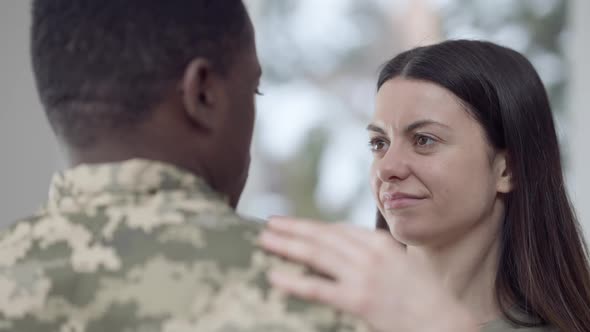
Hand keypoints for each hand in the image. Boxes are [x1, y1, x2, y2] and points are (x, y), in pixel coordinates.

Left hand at [258, 217, 479, 331]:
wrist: (444, 322)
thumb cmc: (423, 296)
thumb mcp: (400, 264)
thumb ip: (374, 253)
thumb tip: (344, 249)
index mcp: (379, 242)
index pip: (337, 230)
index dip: (311, 226)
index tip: (291, 223)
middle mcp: (370, 252)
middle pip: (322, 236)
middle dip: (293, 228)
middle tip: (269, 224)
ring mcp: (364, 275)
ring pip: (317, 254)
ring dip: (288, 245)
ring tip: (265, 241)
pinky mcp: (359, 299)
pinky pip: (319, 288)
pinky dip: (295, 281)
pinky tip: (276, 277)